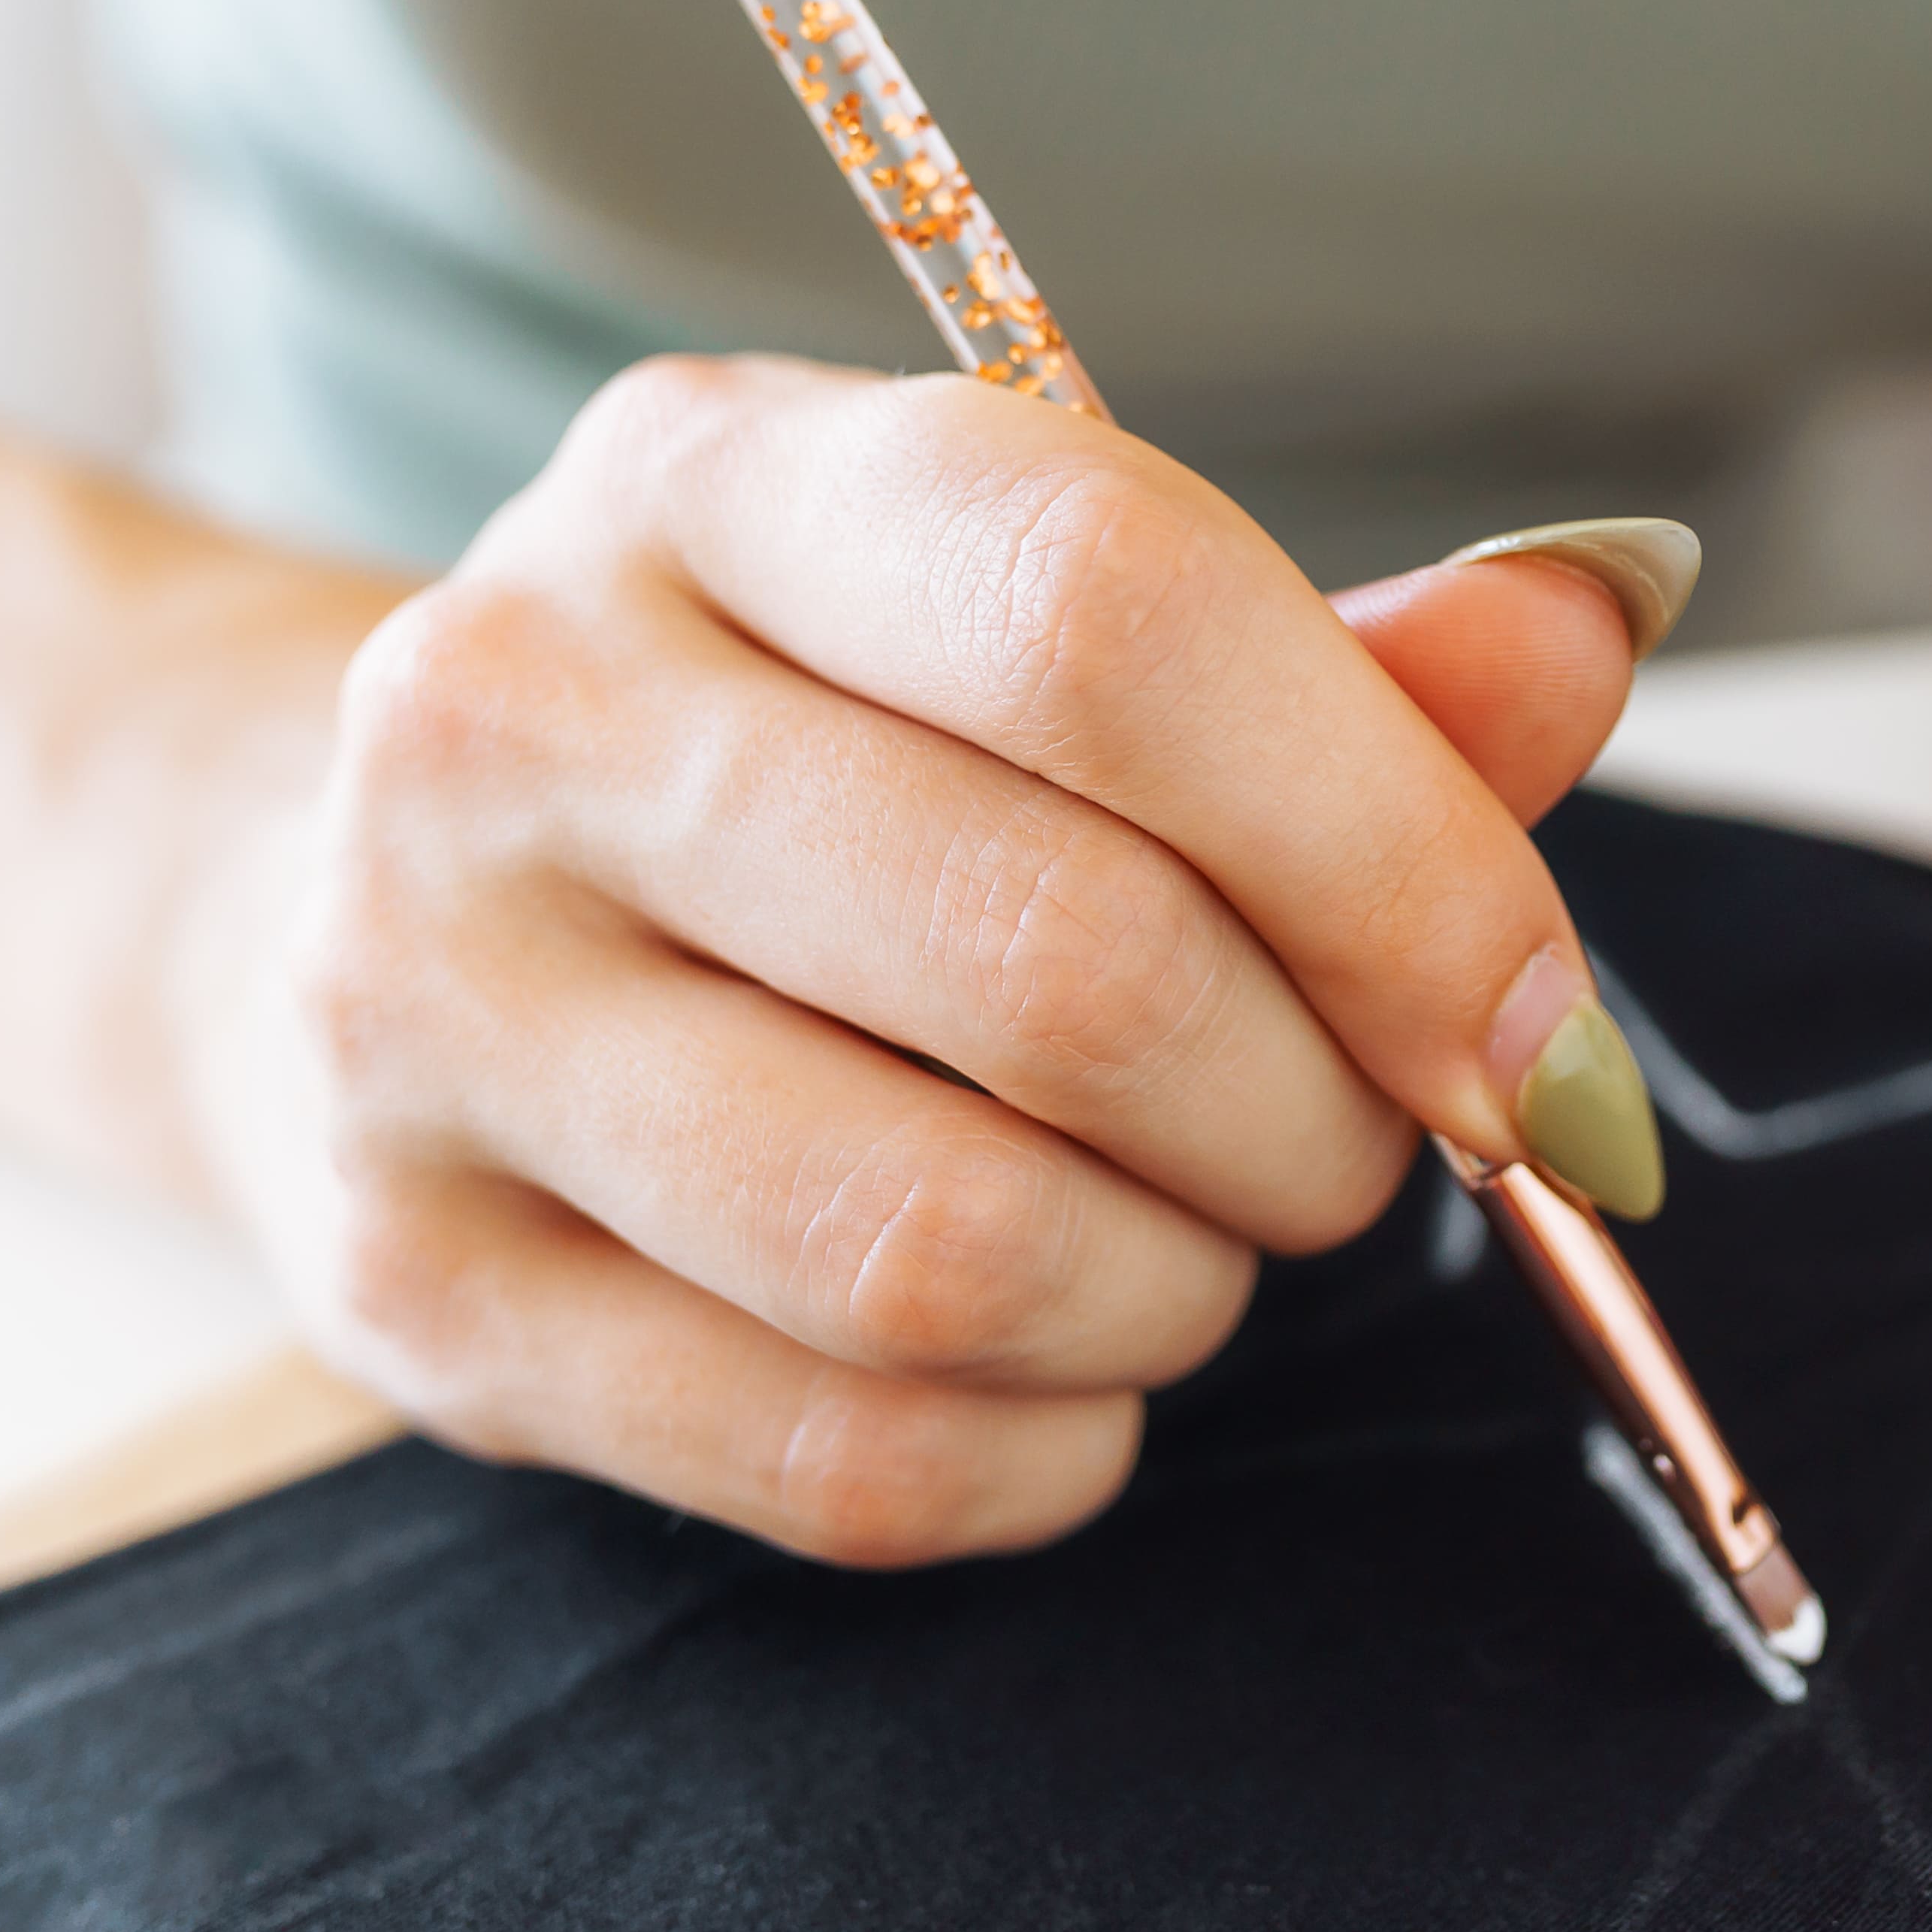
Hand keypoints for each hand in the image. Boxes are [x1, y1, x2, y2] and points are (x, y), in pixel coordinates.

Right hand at [181, 356, 1668, 1566]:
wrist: (335, 887)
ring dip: (1180, 1290)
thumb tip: (1596, 616)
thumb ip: (1334, 662)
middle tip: (1361, 1130)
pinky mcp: (408, 1282)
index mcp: (712, 479)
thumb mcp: (1026, 626)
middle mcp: (513, 707)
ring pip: (950, 1245)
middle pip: (1068, 963)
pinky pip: (844, 1452)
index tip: (1541, 1020)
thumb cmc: (803, 752)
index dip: (1398, 849)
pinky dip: (1048, 1449)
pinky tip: (1061, 1370)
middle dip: (1320, 1108)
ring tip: (1190, 1231)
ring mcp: (418, 1003)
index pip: (1111, 618)